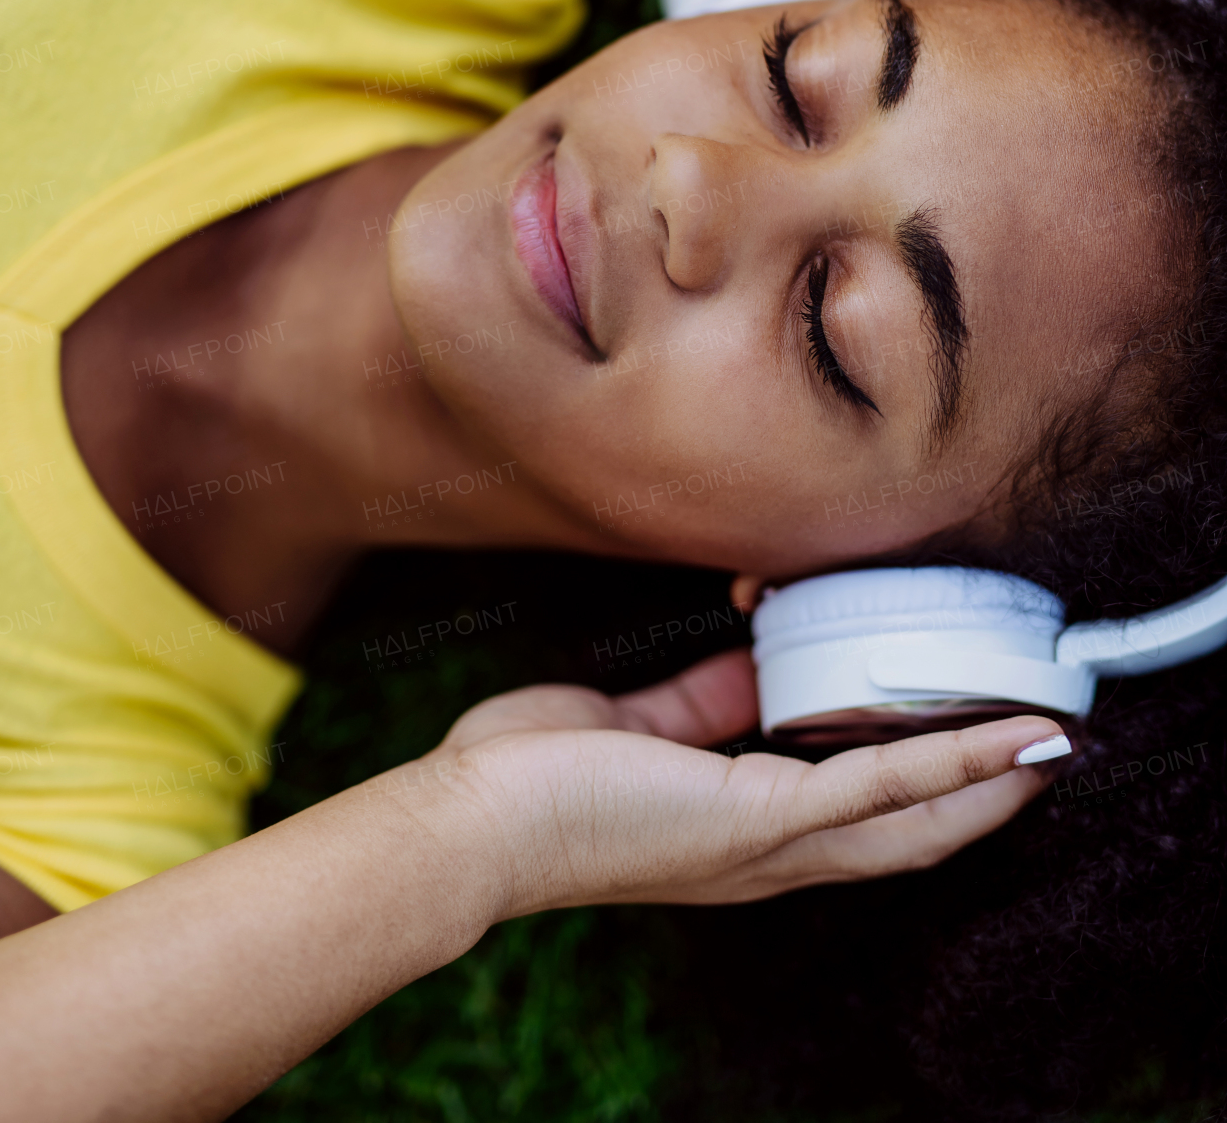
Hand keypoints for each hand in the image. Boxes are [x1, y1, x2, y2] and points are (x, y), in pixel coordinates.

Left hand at [404, 650, 1068, 917]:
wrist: (467, 825)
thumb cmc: (526, 781)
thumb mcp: (629, 725)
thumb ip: (692, 705)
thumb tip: (746, 669)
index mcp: (737, 827)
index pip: (849, 811)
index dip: (919, 780)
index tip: (968, 725)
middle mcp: (767, 851)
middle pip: (905, 832)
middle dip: (980, 790)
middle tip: (1044, 739)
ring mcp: (769, 841)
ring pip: (911, 816)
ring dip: (987, 776)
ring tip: (1051, 734)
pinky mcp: (758, 816)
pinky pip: (876, 784)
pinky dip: (950, 761)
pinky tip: (1005, 737)